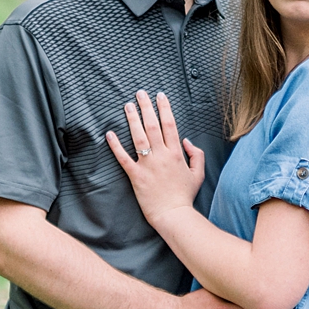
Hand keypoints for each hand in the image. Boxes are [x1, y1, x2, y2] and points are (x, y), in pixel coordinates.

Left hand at [106, 89, 204, 226]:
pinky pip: (123, 158)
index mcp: (176, 153)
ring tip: (127, 106)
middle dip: (146, 107)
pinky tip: (109, 133)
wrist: (174, 214)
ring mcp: (148, 165)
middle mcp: (161, 156)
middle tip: (140, 93)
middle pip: (152, 126)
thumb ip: (196, 154)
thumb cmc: (185, 195)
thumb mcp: (198, 173)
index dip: (164, 108)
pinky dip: (116, 145)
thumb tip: (186, 140)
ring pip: (138, 137)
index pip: (169, 124)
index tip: (160, 96)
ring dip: (132, 119)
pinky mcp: (136, 176)